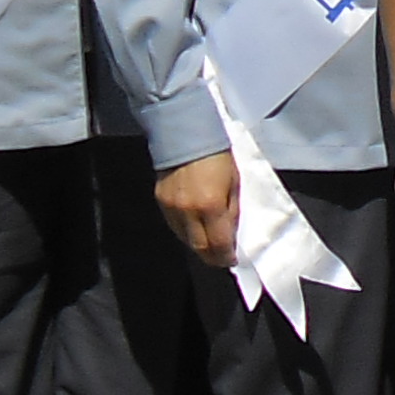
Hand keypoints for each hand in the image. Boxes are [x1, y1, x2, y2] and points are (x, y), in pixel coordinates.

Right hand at [155, 154, 241, 268]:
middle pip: (198, 247)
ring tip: (209, 243)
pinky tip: (194, 228)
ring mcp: (171, 208)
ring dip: (198, 244)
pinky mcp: (160, 201)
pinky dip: (185, 231)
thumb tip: (231, 234)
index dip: (225, 256)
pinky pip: (173, 225)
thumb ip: (232, 212)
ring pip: (184, 239)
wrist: (186, 135)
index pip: (218, 243)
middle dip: (211, 256)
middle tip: (221, 258)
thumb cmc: (217, 156)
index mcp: (210, 206)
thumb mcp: (234, 183)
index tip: (231, 259)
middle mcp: (188, 211)